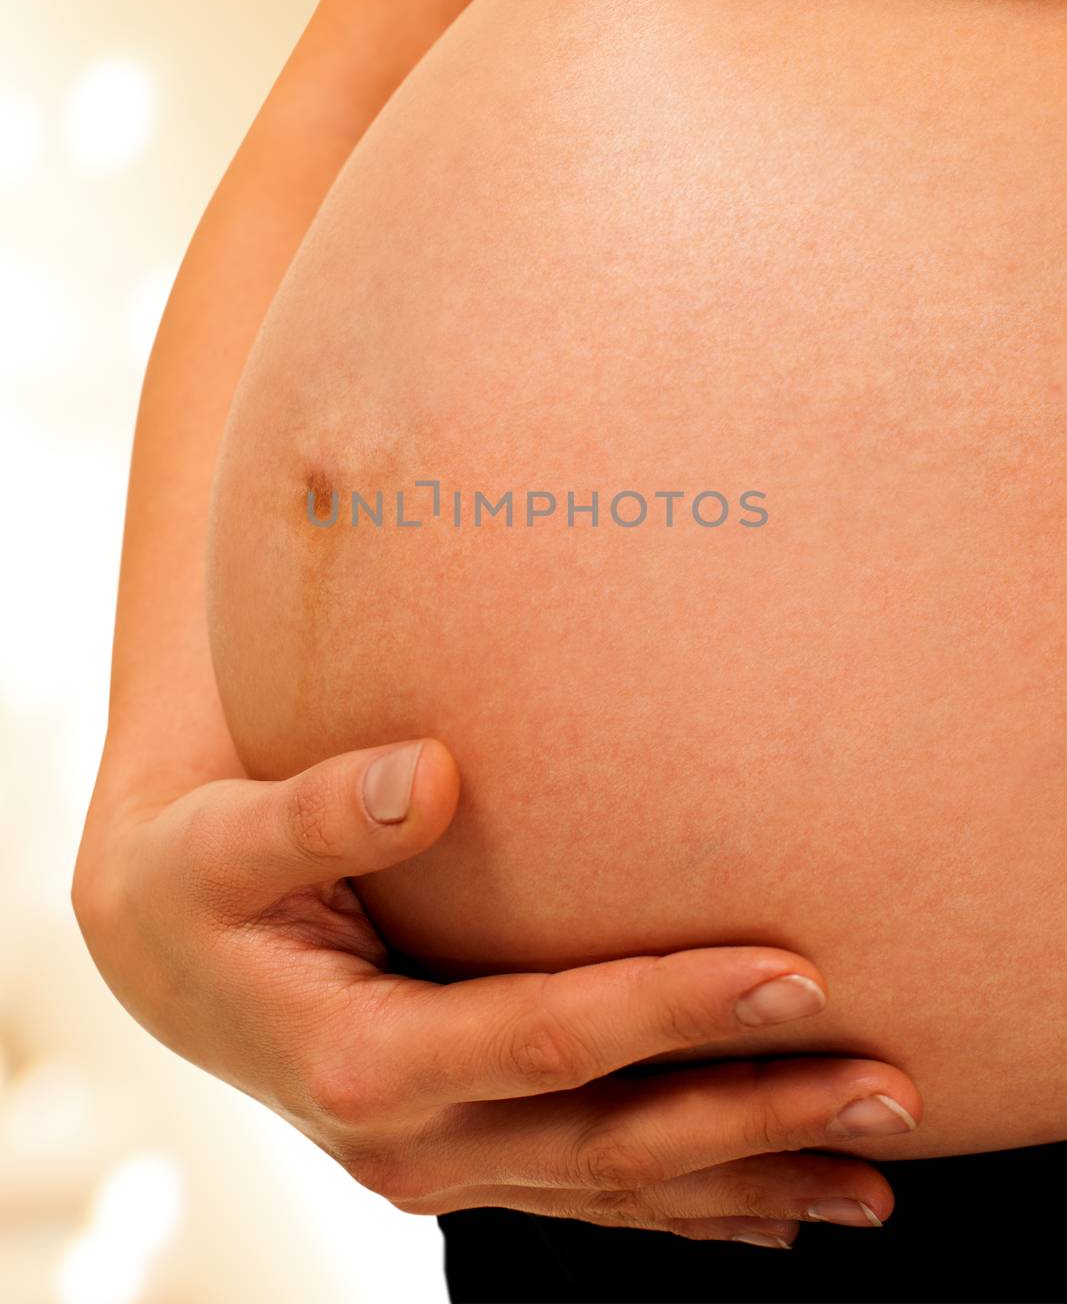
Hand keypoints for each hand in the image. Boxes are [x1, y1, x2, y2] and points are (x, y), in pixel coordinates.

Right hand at [73, 738, 920, 1245]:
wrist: (166, 955)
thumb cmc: (198, 878)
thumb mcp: (226, 839)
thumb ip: (317, 810)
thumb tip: (428, 773)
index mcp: (359, 1060)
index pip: (547, 1042)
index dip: (671, 1011)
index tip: (793, 974)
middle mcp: (411, 1142)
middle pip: (611, 1140)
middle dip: (754, 1116)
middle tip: (885, 1088)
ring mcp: (442, 1164)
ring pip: (618, 1188)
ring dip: (749, 1177)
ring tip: (874, 1175)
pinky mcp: (465, 1154)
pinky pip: (593, 1198)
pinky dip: (691, 1208)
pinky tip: (775, 1211)